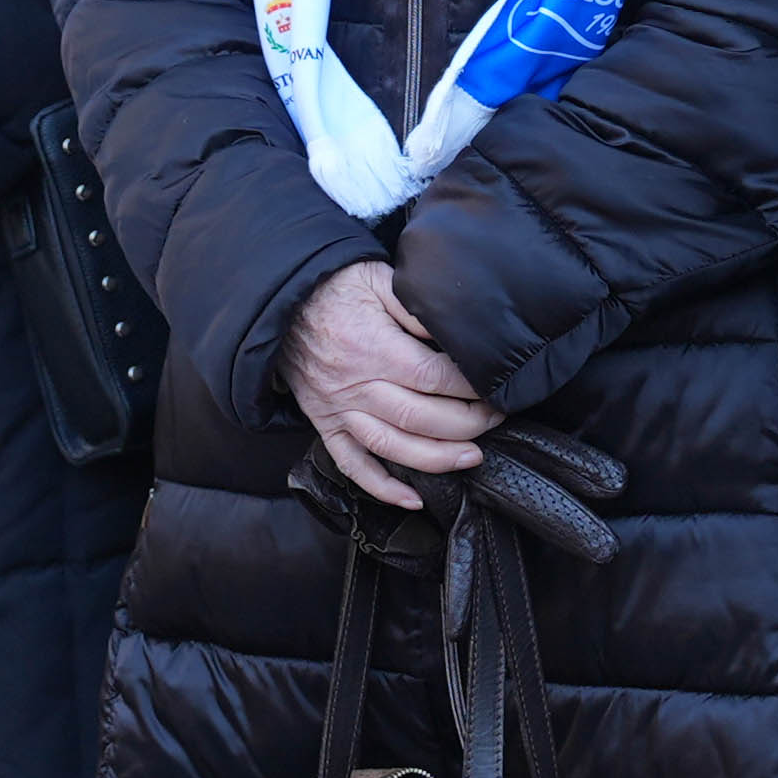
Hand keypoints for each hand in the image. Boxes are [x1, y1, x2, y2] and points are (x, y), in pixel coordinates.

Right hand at [285, 257, 492, 491]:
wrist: (281, 304)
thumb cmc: (335, 288)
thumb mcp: (378, 278)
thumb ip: (416, 306)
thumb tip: (454, 332)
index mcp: (373, 347)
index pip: (432, 377)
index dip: (469, 388)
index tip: (495, 388)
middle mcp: (356, 384)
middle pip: (419, 417)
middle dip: (466, 424)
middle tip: (496, 420)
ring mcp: (339, 409)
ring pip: (391, 447)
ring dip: (436, 459)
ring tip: (472, 458)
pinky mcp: (326, 424)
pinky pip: (352, 465)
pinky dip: (381, 488)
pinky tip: (412, 499)